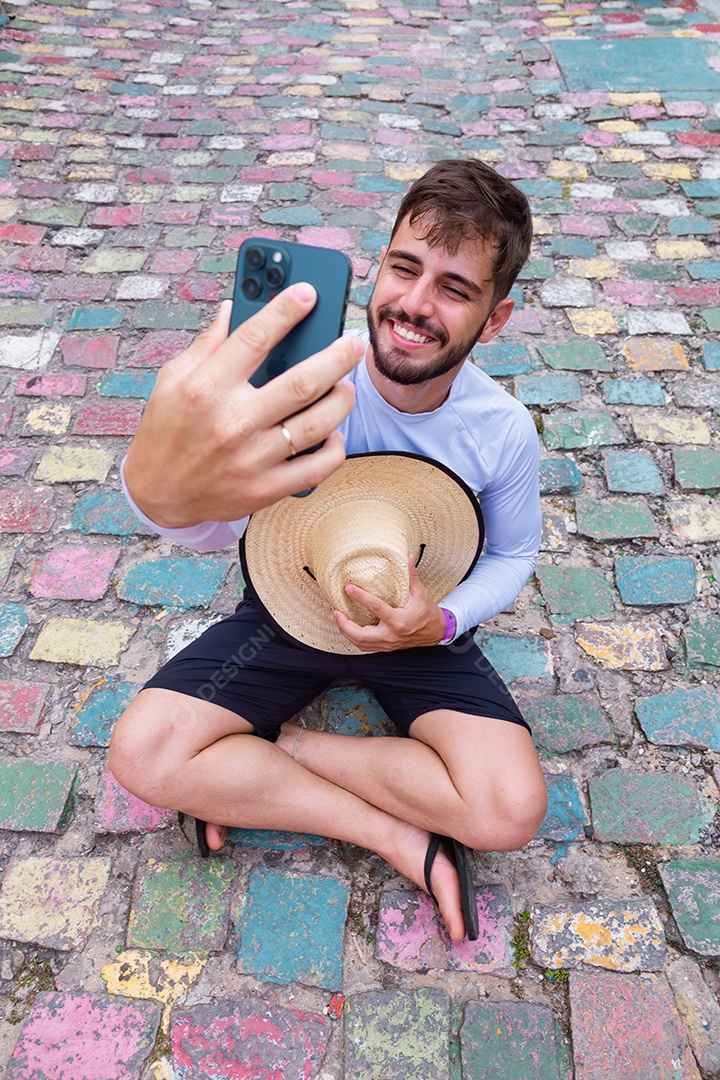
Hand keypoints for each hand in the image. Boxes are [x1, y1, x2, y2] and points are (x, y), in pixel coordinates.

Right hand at [123, 286, 360, 527]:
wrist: (157, 494)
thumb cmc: (165, 430)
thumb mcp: (172, 380)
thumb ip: (207, 344)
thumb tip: (234, 307)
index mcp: (207, 387)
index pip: (255, 337)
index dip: (286, 310)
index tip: (309, 292)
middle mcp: (232, 421)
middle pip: (303, 381)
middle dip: (337, 356)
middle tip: (354, 344)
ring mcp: (252, 458)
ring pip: (318, 422)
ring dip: (342, 399)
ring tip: (345, 386)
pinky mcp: (264, 488)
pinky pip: (317, 467)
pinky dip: (334, 448)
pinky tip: (333, 432)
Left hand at [334, 557, 446, 651]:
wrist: (435, 633)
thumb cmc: (427, 613)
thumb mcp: (421, 593)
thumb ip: (411, 576)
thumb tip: (407, 556)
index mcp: (400, 620)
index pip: (376, 608)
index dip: (361, 597)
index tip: (349, 588)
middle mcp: (391, 635)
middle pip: (361, 636)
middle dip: (345, 625)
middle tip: (336, 611)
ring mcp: (387, 644)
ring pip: (360, 643)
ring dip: (346, 631)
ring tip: (338, 618)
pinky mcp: (385, 647)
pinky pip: (365, 647)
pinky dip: (353, 638)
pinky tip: (347, 628)